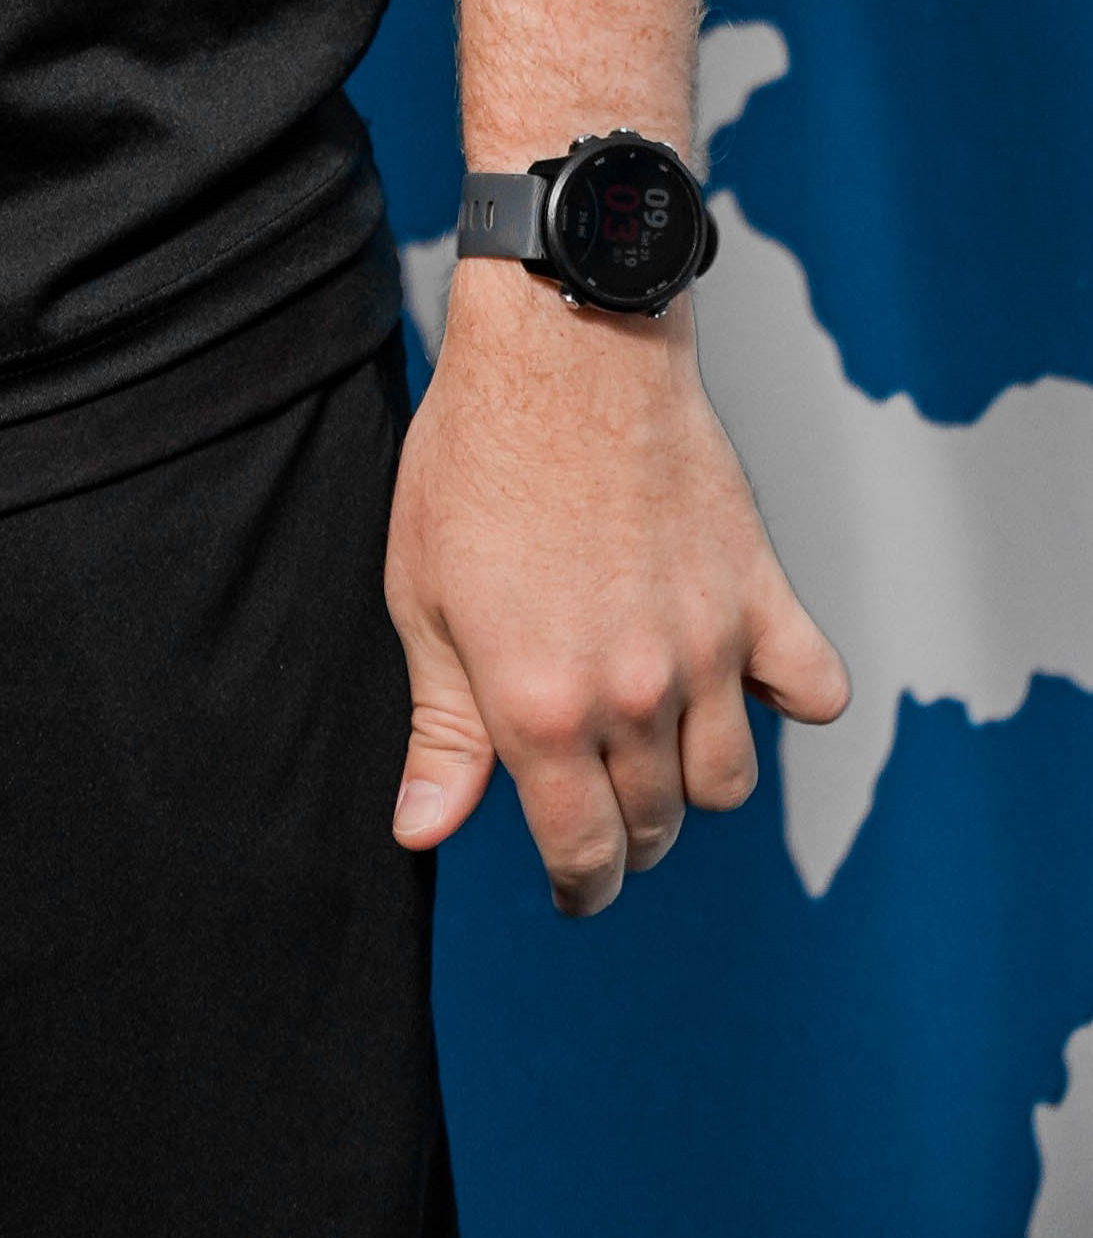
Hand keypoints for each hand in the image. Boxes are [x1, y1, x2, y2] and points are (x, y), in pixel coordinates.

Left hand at [385, 272, 849, 914]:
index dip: (579, 888)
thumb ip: (441, 729)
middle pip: (654, 824)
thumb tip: (424, 830)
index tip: (575, 888)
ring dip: (692, 779)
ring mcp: (708, 647)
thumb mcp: (422, 598)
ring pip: (729, 779)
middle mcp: (633, 694)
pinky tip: (743, 675)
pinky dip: (790, 698)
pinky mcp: (762, 594)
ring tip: (653, 740)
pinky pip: (815, 691)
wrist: (562, 349)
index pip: (583, 854)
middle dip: (624, 832)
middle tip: (596, 799)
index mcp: (538, 707)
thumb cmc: (474, 461)